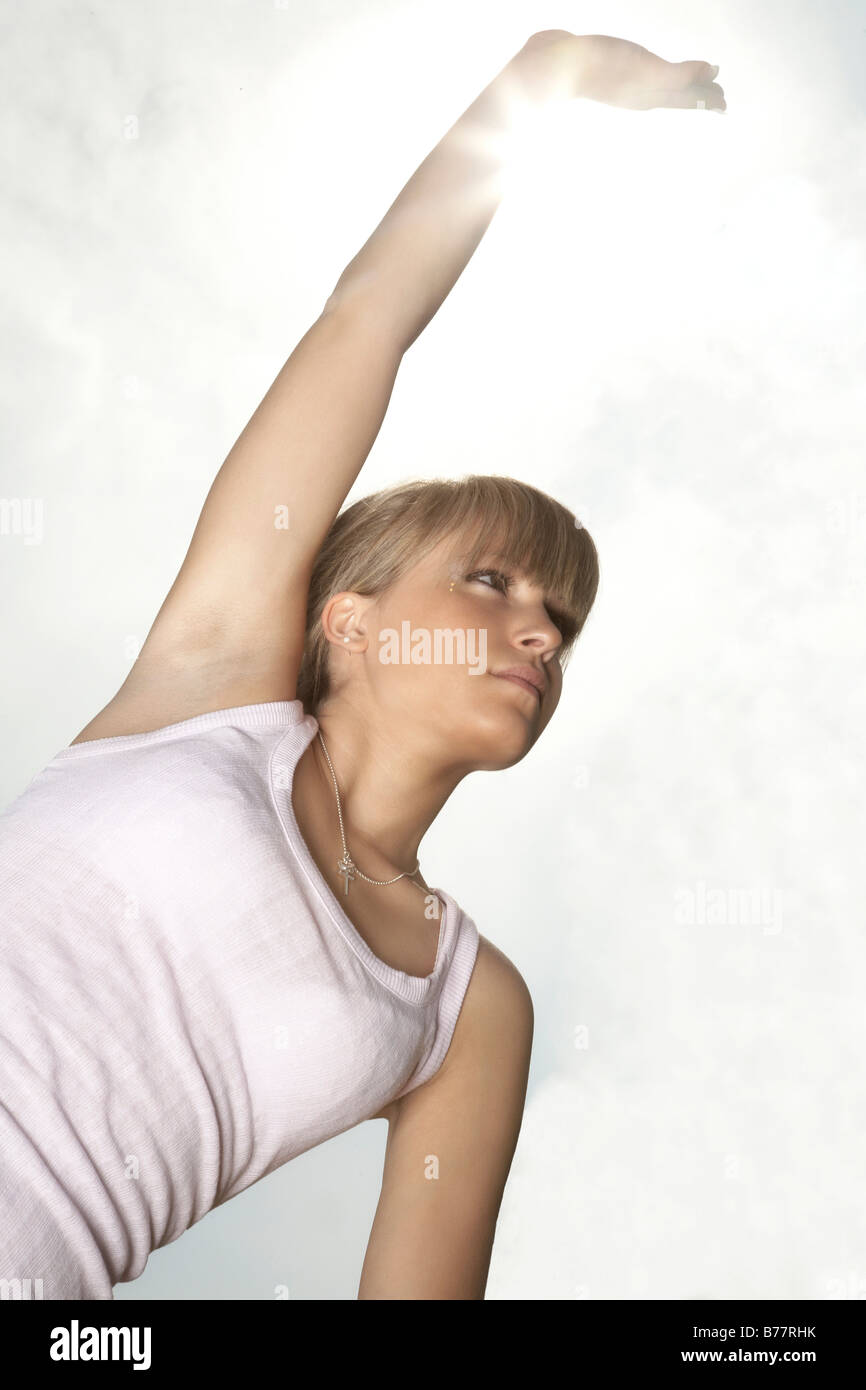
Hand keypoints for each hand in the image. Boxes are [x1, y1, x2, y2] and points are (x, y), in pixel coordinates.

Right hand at [521, 29, 725, 113]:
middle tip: (714, 93)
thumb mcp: (647, 72)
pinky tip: (639, 68)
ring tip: (684, 80)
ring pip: (656, 84)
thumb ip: (680, 75)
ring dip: (673, 83)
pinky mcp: (604, 66)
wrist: (554, 66)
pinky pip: (635, 71)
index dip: (706, 98)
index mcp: (650, 94)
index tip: (724, 104)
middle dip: (695, 93)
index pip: (686, 97)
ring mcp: (620, 81)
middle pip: (674, 92)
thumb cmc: (603, 68)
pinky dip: (648, 70)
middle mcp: (637, 91)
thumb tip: (711, 75)